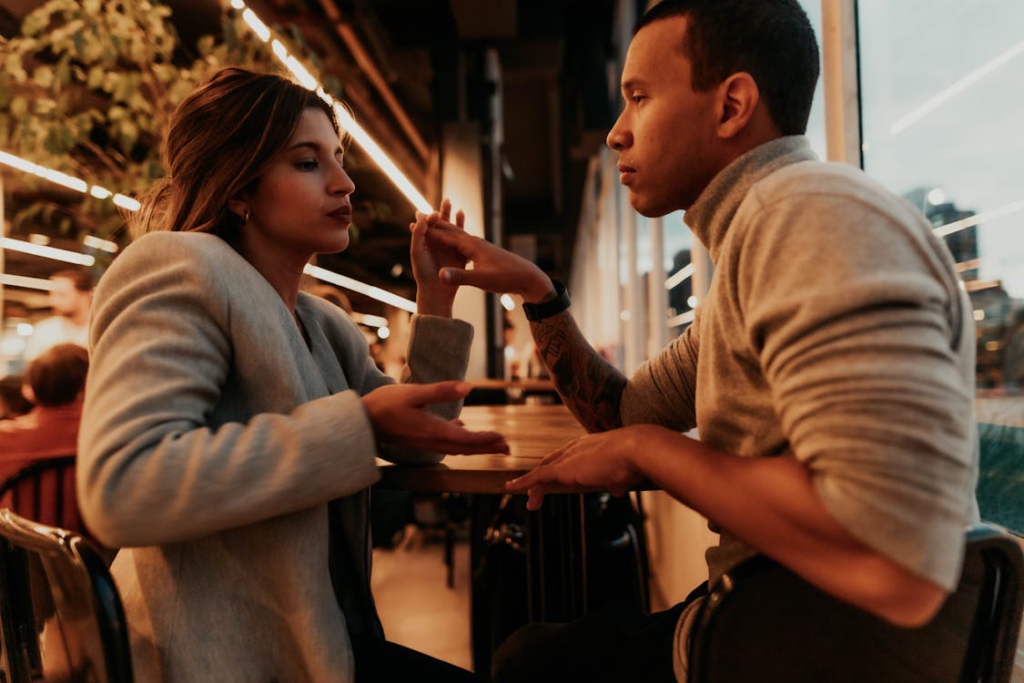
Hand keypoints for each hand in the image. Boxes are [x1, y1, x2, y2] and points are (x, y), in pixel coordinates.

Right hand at [362, 381, 509, 454]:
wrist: (361, 420)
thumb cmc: (385, 404)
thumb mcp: (414, 392)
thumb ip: (441, 391)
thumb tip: (468, 388)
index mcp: (433, 431)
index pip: (466, 440)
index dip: (486, 440)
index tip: (503, 439)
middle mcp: (431, 441)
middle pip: (465, 448)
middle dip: (487, 448)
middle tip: (507, 449)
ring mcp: (425, 442)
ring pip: (456, 447)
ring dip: (476, 446)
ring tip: (493, 444)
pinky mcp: (419, 439)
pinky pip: (445, 443)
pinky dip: (459, 440)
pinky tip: (462, 431)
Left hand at [411, 198, 465, 315]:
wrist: (436, 293)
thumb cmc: (424, 273)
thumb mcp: (417, 252)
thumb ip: (418, 234)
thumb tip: (423, 216)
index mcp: (425, 243)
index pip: (427, 225)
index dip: (430, 217)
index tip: (433, 212)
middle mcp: (437, 245)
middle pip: (440, 225)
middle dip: (443, 213)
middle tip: (446, 200)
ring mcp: (448, 250)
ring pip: (452, 231)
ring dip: (454, 219)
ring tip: (458, 208)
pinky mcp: (459, 256)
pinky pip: (463, 241)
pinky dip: (464, 231)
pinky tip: (470, 227)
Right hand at [422, 214, 555, 303]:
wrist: (528, 277)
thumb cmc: (506, 277)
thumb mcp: (481, 280)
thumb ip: (459, 277)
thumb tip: (440, 275)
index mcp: (472, 246)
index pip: (445, 237)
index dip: (428, 232)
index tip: (412, 225)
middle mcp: (475, 242)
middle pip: (451, 230)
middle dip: (435, 224)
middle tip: (419, 215)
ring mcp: (481, 246)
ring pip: (459, 235)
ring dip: (445, 229)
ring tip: (435, 222)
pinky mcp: (485, 253)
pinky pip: (466, 242)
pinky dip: (456, 239)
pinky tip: (457, 240)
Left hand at [504, 426, 648, 509]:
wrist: (635, 450)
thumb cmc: (634, 461)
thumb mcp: (623, 473)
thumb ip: (616, 481)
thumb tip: (616, 490)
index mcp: (589, 446)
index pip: (568, 456)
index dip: (560, 467)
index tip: (555, 477)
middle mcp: (575, 448)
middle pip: (552, 462)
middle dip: (542, 476)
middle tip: (536, 490)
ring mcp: (567, 457)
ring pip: (543, 472)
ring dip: (534, 488)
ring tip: (530, 503)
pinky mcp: (562, 468)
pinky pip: (536, 477)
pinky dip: (523, 483)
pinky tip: (511, 489)